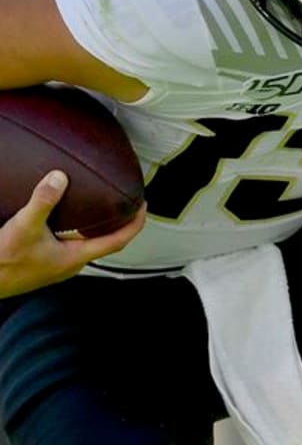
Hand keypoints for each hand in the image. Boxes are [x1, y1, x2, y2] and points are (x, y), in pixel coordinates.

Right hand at [0, 171, 145, 297]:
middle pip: (107, 242)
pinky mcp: (46, 264)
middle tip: (126, 203)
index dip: (136, 223)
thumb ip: (43, 202)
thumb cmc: (3, 262)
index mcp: (75, 257)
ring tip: (102, 207)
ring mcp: (59, 266)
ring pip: (89, 245)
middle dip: (120, 223)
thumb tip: (59, 177)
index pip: (119, 240)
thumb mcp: (23, 226)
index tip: (144, 205)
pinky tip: (68, 220)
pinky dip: (79, 232)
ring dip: (98, 228)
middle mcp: (72, 264)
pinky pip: (72, 246)